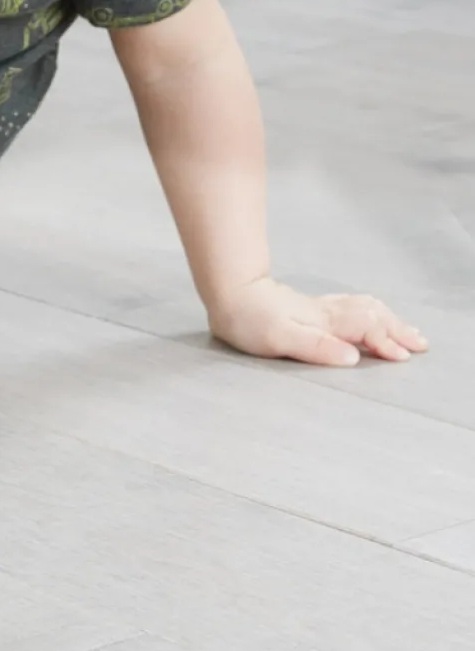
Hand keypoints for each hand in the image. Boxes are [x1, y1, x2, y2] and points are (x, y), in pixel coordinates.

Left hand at [208, 276, 427, 366]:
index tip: (403, 357)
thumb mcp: (280, 338)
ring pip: (364, 309)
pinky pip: (352, 306)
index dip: (385, 343)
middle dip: (397, 330)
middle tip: (421, 344)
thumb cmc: (249, 319)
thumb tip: (352, 357)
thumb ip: (316, 347)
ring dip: (389, 320)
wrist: (229, 292)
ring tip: (408, 331)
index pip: (365, 330)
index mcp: (323, 322)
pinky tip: (372, 316)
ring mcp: (319, 308)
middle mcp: (326, 312)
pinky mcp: (309, 307)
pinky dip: (372, 312)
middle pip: (372, 317)